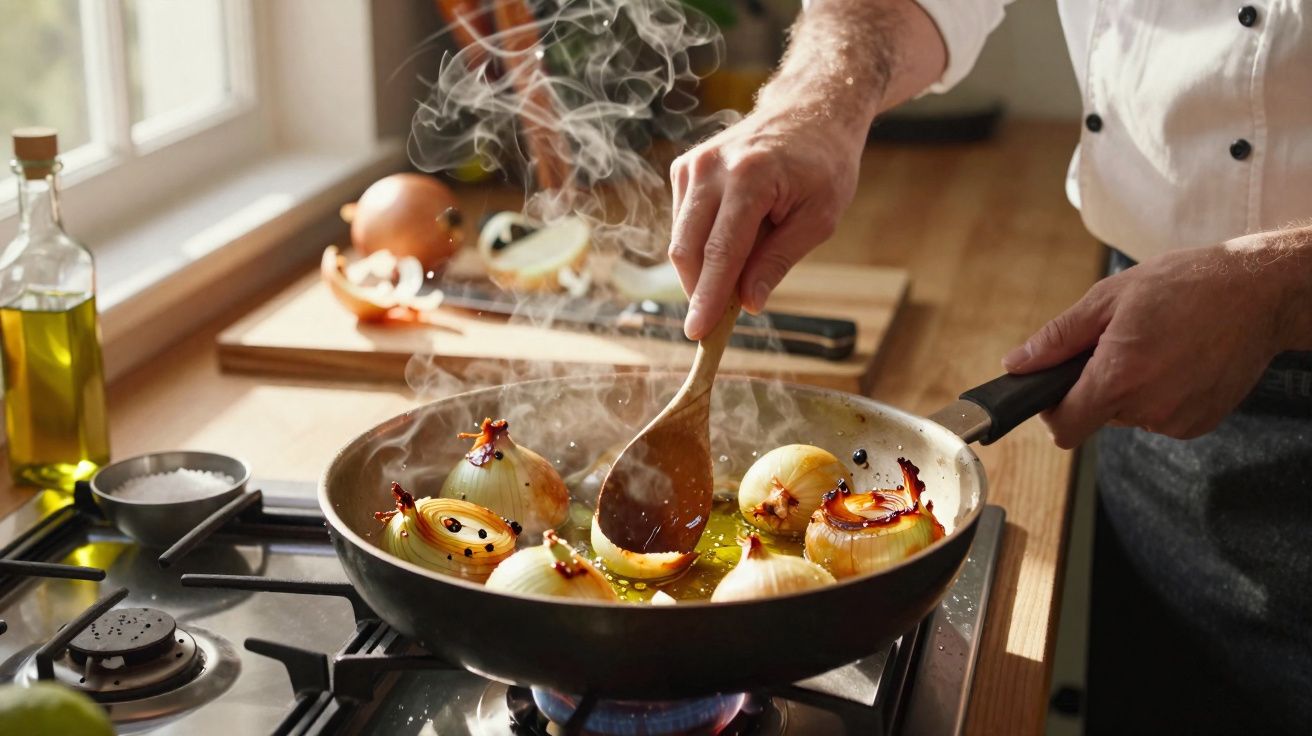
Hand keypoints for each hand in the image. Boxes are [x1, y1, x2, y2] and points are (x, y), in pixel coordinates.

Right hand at [668, 105, 864, 338]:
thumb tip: (749, 302)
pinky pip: (683, 225)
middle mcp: (711, 167)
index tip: (697, 333)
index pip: (720, 251)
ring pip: (681, 240)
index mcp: (750, 176)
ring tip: (743, 269)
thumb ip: (779, 260)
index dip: (708, 298)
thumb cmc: (823, 164)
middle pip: (687, 248)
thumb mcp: (819, 218)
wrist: (809, 111)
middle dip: (699, 291)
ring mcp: (692, 165)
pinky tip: (734, 243)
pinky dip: (702, 247)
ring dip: (703, 270)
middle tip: (717, 325)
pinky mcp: (684, 169)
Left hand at [1002, 238, 1309, 447]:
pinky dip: (1159, 393)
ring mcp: (1178, 420)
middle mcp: (1150, 408)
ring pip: (1128, 415)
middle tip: (1120, 343)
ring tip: (1156, 345)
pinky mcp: (1200, 423)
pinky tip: (1177, 360)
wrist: (1260, 293)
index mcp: (1120, 377)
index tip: (1055, 387)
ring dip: (1130, 387)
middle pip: (1096, 417)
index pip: (1065, 428)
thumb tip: (1016, 363)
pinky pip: (1159, 416)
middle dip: (1096, 385)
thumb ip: (1058, 338)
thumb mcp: (1109, 298)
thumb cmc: (1187, 286)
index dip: (1052, 410)